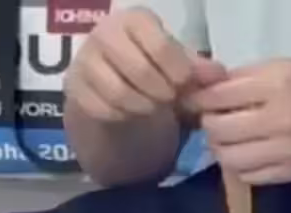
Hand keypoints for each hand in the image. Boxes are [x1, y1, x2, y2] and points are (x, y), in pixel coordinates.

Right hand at [65, 8, 221, 122]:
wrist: (107, 77)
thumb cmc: (147, 62)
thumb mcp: (174, 60)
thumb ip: (196, 68)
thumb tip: (217, 76)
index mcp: (134, 19)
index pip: (161, 47)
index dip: (178, 72)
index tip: (183, 84)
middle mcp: (103, 34)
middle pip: (140, 71)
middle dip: (161, 92)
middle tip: (168, 99)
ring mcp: (84, 61)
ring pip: (119, 93)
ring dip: (142, 106)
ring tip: (152, 106)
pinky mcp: (73, 87)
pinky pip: (102, 109)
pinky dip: (122, 116)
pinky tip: (130, 111)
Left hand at [186, 59, 290, 184]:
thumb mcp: (286, 68)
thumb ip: (244, 77)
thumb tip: (205, 88)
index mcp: (276, 85)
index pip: (218, 97)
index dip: (201, 100)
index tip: (198, 101)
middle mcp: (277, 118)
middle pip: (217, 129)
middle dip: (208, 124)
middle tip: (213, 121)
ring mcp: (283, 149)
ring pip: (227, 157)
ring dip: (220, 149)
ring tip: (228, 140)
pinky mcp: (289, 172)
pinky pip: (246, 176)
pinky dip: (238, 167)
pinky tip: (246, 155)